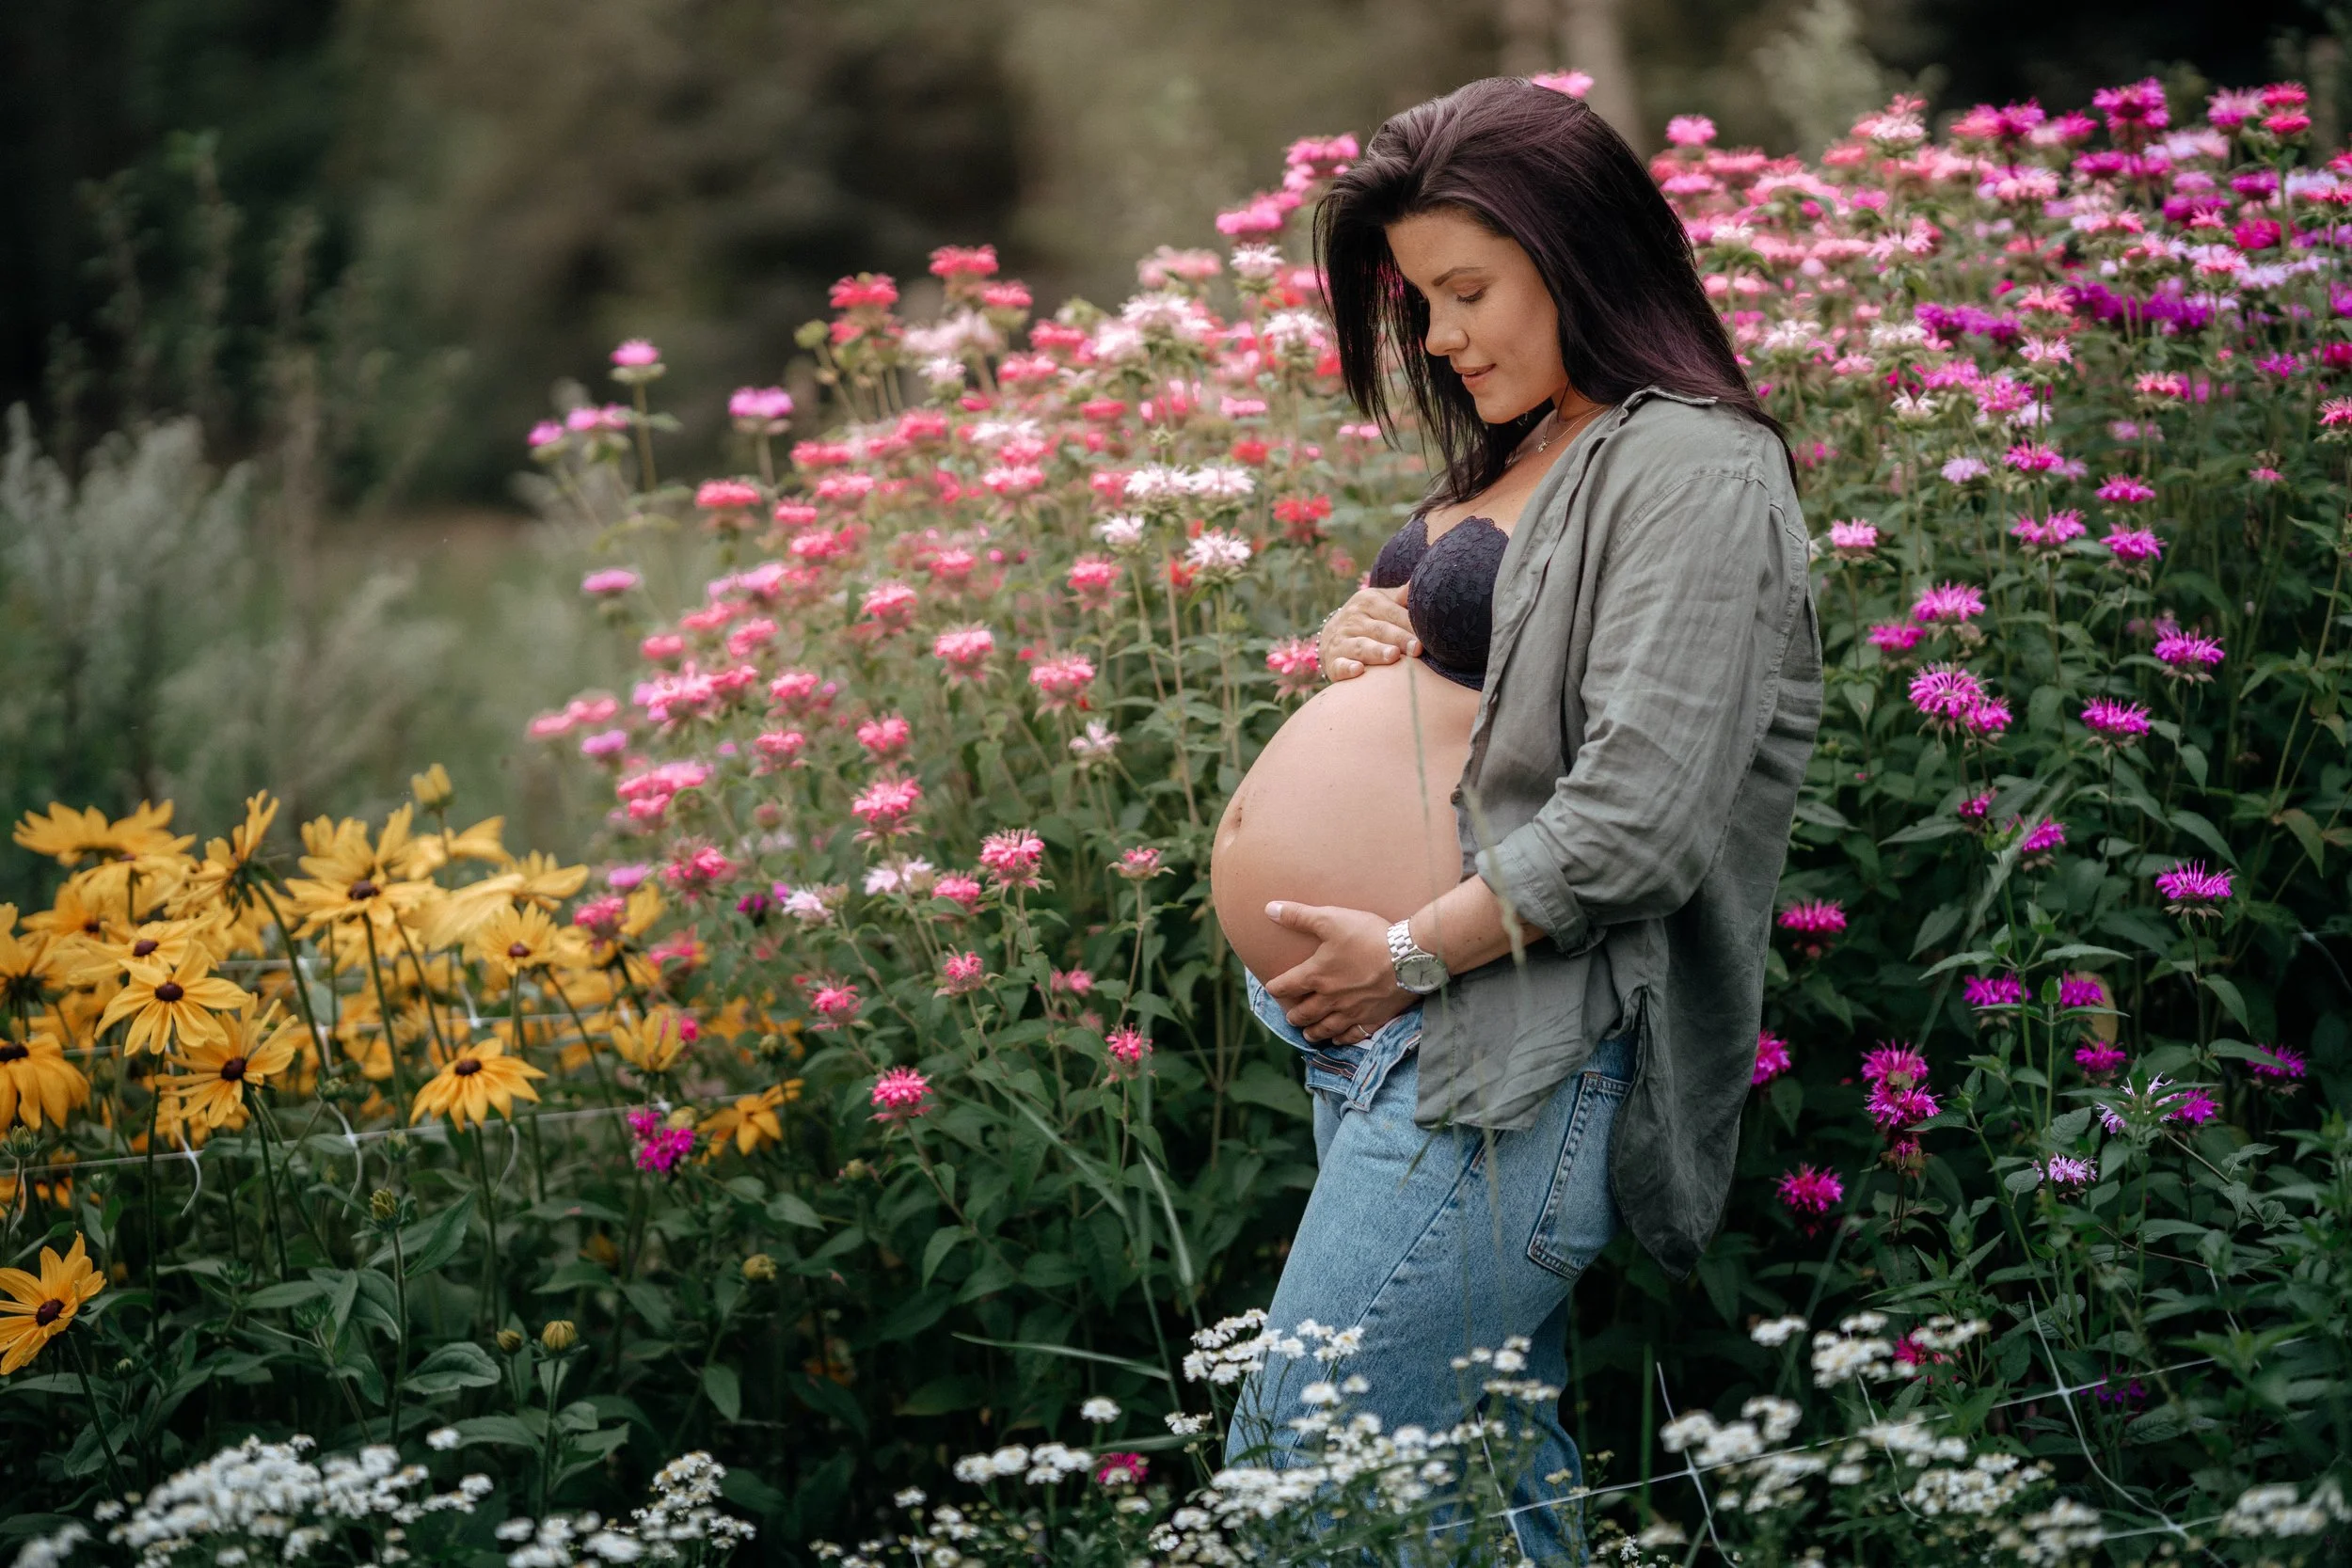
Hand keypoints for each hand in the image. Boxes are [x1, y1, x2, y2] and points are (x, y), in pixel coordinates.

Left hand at [1260, 901, 1415, 1043]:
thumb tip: (1270, 909)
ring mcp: (1351, 1012)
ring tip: (1308, 1034)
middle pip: (1304, 1013)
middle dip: (1294, 1015)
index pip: (1286, 986)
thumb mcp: (1331, 919)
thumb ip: (1299, 916)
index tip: (1272, 988)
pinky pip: (1353, 1035)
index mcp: (1316, 976)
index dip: (1276, 988)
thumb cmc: (1368, 936)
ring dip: (1314, 1032)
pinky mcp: (1373, 1019)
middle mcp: (1330, 999)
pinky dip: (1342, 1039)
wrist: (1408, 957)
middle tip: (1290, 1017)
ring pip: (1326, 1028)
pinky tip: (1339, 1039)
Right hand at [1318, 585, 1416, 680]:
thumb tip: (1419, 582)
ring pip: (1361, 646)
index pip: (1392, 612)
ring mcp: (1341, 640)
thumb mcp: (1381, 601)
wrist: (1332, 634)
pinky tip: (1358, 670)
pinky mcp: (1333, 661)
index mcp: (1368, 601)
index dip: (1410, 624)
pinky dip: (1347, 668)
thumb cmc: (1368, 617)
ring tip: (1393, 656)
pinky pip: (1339, 665)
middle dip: (1399, 639)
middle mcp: (1352, 619)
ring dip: (1377, 652)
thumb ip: (1401, 597)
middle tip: (1417, 648)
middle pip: (1379, 630)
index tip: (1428, 634)